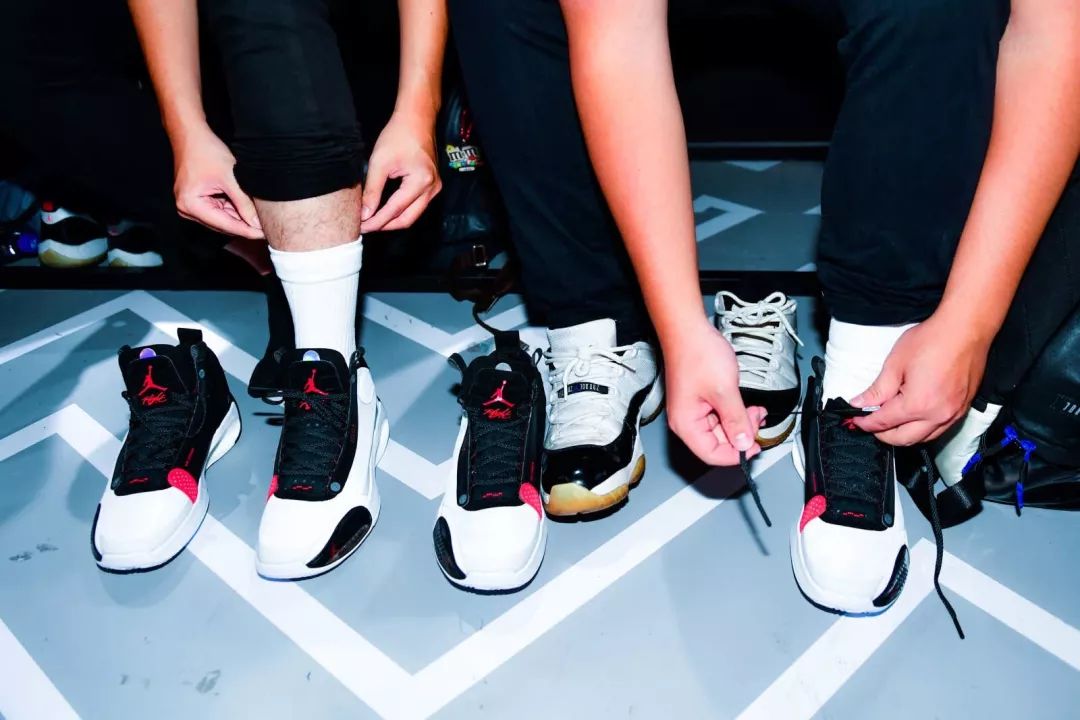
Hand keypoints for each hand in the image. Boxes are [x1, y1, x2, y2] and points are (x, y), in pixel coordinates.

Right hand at [174, 126, 262, 238]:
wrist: (191, 135)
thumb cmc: (206, 151)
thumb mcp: (230, 178)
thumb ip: (243, 203)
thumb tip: (257, 224)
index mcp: (191, 205)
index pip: (225, 225)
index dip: (247, 231)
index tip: (266, 235)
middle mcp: (187, 210)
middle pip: (223, 225)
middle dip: (245, 225)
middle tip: (268, 228)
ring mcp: (191, 206)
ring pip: (222, 219)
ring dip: (240, 218)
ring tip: (261, 219)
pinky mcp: (197, 201)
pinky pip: (219, 210)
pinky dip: (233, 209)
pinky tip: (248, 209)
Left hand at [360, 113, 441, 232]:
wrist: (416, 119)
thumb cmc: (399, 135)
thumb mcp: (380, 162)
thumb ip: (372, 190)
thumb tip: (365, 213)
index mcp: (421, 182)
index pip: (395, 210)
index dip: (377, 221)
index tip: (361, 227)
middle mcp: (432, 188)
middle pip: (407, 219)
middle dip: (385, 226)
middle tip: (365, 228)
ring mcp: (434, 188)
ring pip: (412, 215)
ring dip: (392, 220)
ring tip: (372, 221)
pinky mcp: (432, 186)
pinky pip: (416, 206)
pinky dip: (400, 211)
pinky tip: (385, 211)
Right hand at [664, 318, 766, 465]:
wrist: (689, 330)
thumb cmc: (697, 354)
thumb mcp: (725, 391)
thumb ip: (736, 421)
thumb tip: (744, 444)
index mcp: (687, 424)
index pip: (712, 455)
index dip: (736, 454)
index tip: (755, 446)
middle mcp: (687, 421)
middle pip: (718, 443)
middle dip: (741, 434)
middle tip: (757, 420)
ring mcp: (694, 410)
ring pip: (722, 429)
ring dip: (741, 422)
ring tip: (754, 410)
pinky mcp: (701, 400)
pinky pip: (720, 415)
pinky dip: (736, 412)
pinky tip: (746, 405)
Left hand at [852, 311, 989, 444]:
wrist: (966, 329)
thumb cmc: (932, 340)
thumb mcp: (895, 364)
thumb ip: (877, 390)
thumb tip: (860, 403)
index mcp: (917, 404)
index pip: (884, 423)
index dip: (866, 423)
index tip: (856, 420)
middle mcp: (938, 415)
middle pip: (903, 438)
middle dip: (882, 434)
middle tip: (870, 422)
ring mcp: (953, 414)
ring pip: (923, 438)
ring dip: (903, 434)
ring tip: (889, 421)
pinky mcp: (963, 408)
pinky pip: (940, 429)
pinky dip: (922, 429)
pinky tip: (913, 418)